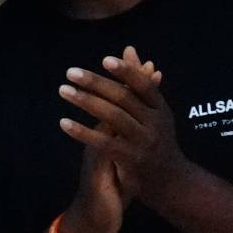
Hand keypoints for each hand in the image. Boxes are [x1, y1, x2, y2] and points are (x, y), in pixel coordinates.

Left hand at [59, 44, 185, 208]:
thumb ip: (138, 82)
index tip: (105, 60)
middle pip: (123, 98)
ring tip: (64, 90)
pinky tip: (64, 123)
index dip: (126, 72)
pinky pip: (104, 142)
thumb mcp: (152, 111)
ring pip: (113, 117)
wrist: (169, 182)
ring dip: (86, 102)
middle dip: (96, 83)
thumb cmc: (156, 140)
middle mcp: (155, 123)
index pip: (143, 85)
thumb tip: (128, 49)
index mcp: (160, 108)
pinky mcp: (130, 160)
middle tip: (70, 72)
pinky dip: (82, 131)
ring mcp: (144, 142)